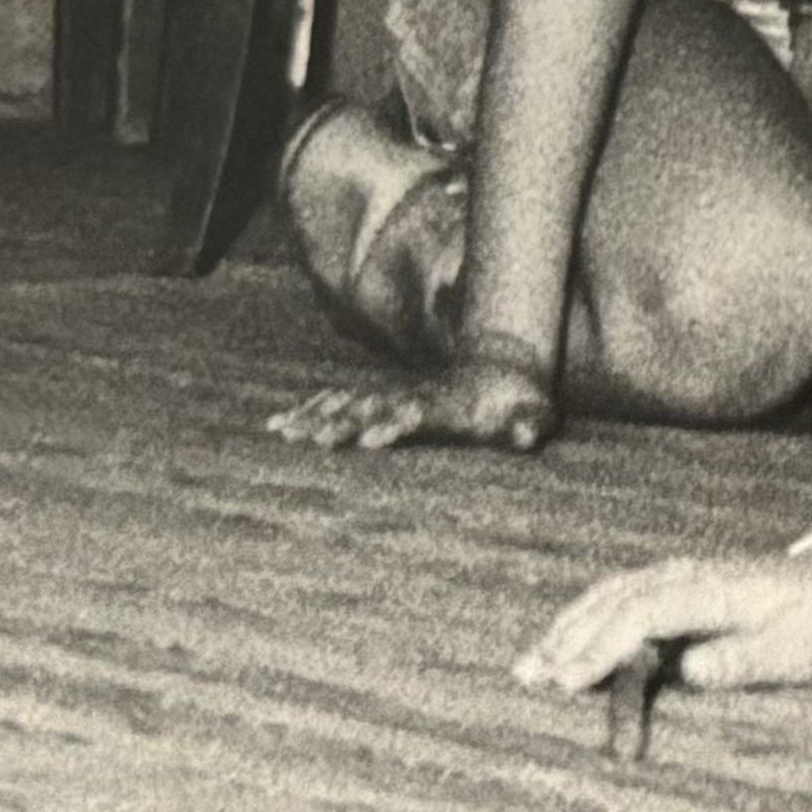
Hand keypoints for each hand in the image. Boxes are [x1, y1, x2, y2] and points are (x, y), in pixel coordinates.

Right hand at [263, 352, 555, 451]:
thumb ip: (527, 425)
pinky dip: (311, 410)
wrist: (501, 370)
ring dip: (316, 417)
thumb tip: (528, 435)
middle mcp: (413, 399)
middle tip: (315, 441)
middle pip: (373, 409)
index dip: (398, 424)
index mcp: (446, 406)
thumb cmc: (516, 405)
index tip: (375, 440)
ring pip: (348, 405)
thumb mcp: (530, 415)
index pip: (417, 414)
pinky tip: (280, 423)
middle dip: (346, 424)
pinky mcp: (382, 403)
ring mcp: (395, 398)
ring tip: (282, 431)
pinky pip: (339, 404)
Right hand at [515, 530, 811, 695]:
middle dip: (571, 635)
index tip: (570, 681)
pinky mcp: (683, 584)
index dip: (605, 644)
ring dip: (571, 624)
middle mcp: (696, 573)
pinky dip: (589, 615)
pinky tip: (565, 640)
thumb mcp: (800, 651)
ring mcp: (688, 573)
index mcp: (721, 588)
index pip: (648, 610)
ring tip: (531, 664)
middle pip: (619, 596)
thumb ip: (746, 661)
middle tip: (531, 677)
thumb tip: (690, 670)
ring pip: (615, 591)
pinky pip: (625, 593)